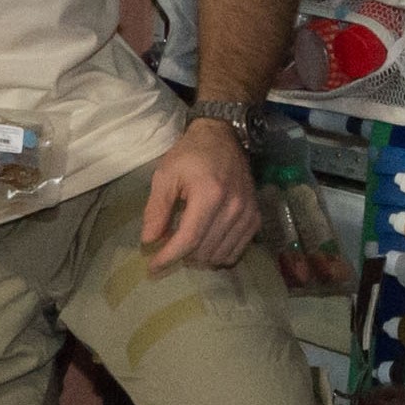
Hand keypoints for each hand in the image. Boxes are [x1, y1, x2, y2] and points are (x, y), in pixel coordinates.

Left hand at [140, 117, 260, 270]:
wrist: (223, 137)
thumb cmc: (191, 155)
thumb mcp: (165, 175)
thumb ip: (156, 209)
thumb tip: (149, 240)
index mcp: (209, 194)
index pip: (189, 239)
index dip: (169, 257)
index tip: (152, 267)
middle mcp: (233, 207)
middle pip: (204, 251)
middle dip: (181, 257)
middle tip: (167, 249)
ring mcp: (247, 213)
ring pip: (220, 255)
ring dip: (199, 258)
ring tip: (185, 247)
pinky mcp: (255, 218)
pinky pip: (237, 251)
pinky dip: (219, 255)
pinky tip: (206, 247)